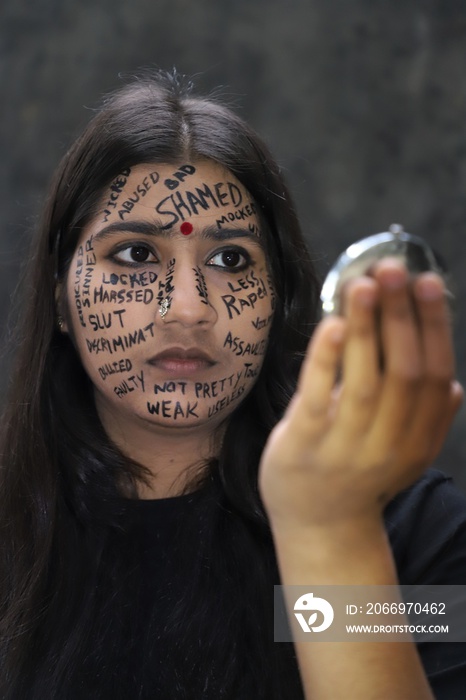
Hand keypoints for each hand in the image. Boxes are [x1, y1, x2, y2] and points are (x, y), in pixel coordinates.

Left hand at [259, 259, 462, 532]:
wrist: (320, 528)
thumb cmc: (358, 476)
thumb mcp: (403, 453)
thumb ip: (427, 420)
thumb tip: (454, 386)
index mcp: (417, 438)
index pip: (434, 375)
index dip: (434, 327)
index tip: (427, 281)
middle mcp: (388, 444)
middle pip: (404, 373)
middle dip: (401, 317)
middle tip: (393, 269)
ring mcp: (345, 447)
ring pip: (365, 382)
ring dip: (368, 329)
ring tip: (364, 284)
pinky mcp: (304, 445)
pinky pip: (319, 398)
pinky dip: (328, 359)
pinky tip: (334, 324)